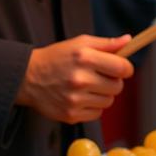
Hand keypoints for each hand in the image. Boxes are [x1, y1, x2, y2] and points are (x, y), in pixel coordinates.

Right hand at [16, 35, 133, 123]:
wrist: (27, 77)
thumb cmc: (56, 58)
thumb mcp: (80, 43)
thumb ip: (106, 44)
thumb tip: (128, 41)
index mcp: (85, 58)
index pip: (122, 68)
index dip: (125, 68)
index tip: (121, 68)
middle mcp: (80, 79)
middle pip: (118, 87)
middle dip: (113, 81)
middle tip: (99, 77)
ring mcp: (75, 99)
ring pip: (108, 101)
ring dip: (103, 95)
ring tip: (88, 87)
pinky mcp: (70, 115)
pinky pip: (97, 114)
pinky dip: (93, 107)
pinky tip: (81, 98)